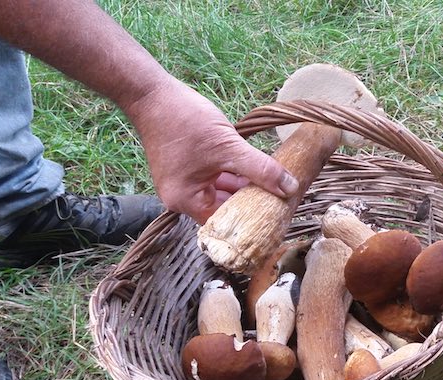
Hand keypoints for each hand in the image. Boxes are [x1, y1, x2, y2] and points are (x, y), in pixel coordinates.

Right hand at [124, 77, 297, 223]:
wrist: (152, 94)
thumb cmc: (184, 121)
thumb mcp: (228, 147)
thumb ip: (261, 169)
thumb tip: (290, 187)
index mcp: (186, 201)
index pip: (225, 221)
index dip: (251, 219)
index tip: (276, 216)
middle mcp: (182, 198)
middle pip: (224, 208)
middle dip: (250, 202)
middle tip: (281, 200)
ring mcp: (184, 183)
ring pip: (222, 192)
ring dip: (244, 187)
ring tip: (274, 185)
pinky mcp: (188, 169)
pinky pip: (215, 179)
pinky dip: (233, 175)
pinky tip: (255, 170)